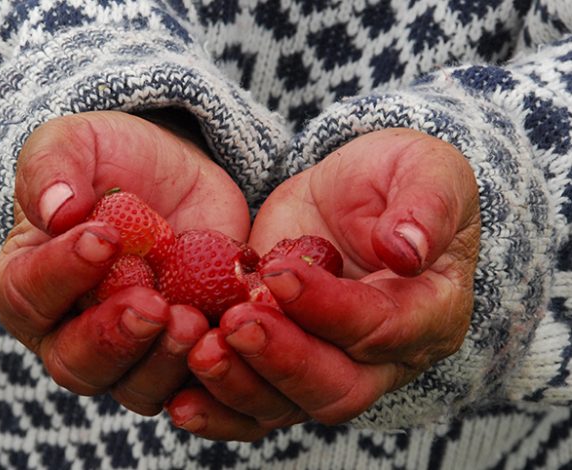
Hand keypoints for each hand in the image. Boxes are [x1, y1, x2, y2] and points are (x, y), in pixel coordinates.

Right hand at [0, 111, 250, 414]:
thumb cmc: (110, 161)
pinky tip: (228, 337)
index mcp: (29, 282)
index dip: (63, 273)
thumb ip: (52, 167)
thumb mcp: (76, 142)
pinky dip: (211, 372)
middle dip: (114, 338)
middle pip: (76, 363)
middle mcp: (70, 331)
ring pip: (134, 388)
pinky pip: (193, 385)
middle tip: (153, 305)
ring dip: (162, 362)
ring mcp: (130, 352)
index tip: (104, 239)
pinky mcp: (180, 355)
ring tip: (192, 322)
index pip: (29, 294)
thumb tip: (55, 209)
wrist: (172, 179)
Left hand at [166, 128, 480, 439]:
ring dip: (241, 386)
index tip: (280, 275)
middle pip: (336, 387)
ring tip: (201, 352)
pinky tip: (179, 399)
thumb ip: (425, 204)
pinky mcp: (281, 362)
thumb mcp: (425, 170)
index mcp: (430, 311)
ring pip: (288, 406)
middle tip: (236, 324)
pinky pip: (252, 403)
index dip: (331, 309)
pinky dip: (217, 407)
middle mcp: (383, 357)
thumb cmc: (395, 180)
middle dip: (283, 360)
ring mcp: (329, 366)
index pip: (383, 328)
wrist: (350, 196)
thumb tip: (407, 251)